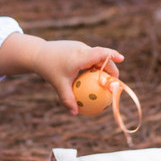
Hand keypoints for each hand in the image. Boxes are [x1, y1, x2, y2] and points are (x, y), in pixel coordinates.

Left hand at [0, 33, 123, 113]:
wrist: (37, 54)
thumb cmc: (49, 69)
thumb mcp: (58, 84)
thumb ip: (67, 99)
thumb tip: (74, 113)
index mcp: (80, 56)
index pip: (100, 53)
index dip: (112, 55)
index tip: (122, 59)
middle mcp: (81, 49)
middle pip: (102, 57)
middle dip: (110, 68)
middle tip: (113, 82)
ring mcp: (79, 47)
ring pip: (96, 56)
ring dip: (102, 66)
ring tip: (105, 81)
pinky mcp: (76, 47)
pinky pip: (89, 56)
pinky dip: (93, 65)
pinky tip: (92, 76)